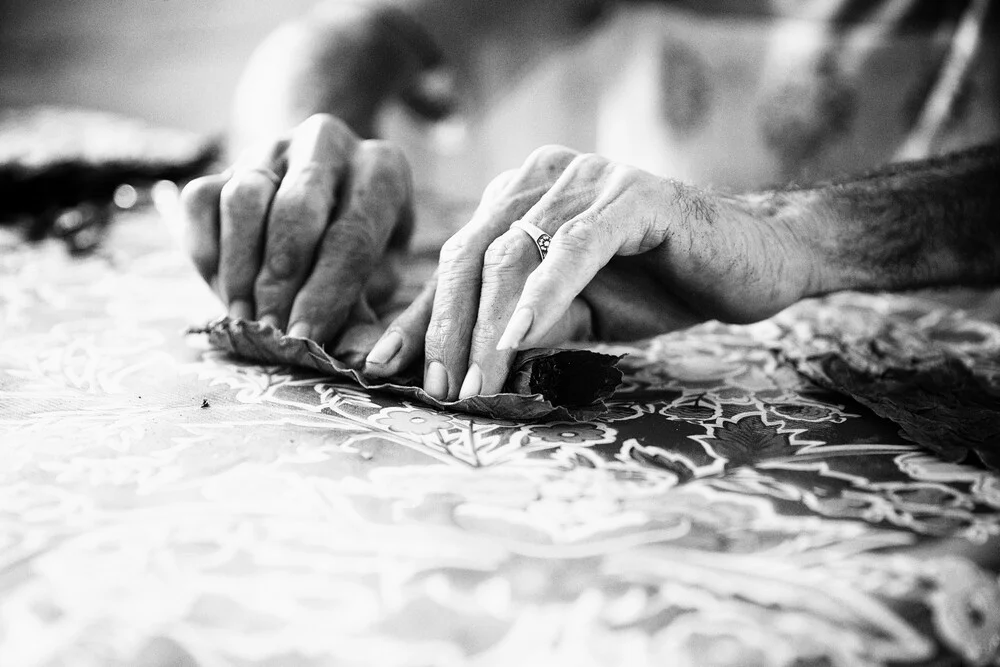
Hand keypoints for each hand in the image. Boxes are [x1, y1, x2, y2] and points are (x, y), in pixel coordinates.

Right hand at [180, 114, 412, 348]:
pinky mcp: (226, 160)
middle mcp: (326, 144)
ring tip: (245, 316)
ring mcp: (271, 147)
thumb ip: (363, 309)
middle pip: (296, 208)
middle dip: (280, 279)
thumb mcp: (380, 273)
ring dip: (240, 267)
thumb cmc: (362, 245)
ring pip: (243, 198)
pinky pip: (201, 199)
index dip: (325, 291)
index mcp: (381, 170)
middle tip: (272, 328)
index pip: (352, 234)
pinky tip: (223, 289)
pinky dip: (207, 250)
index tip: (304, 336)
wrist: (330, 191)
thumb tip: (352, 358)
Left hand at [363, 145, 816, 399]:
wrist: (751, 265)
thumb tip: (470, 360)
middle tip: (436, 390)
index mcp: (522, 199)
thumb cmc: (660, 287)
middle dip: (446, 329)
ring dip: (489, 328)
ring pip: (514, 256)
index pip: (457, 261)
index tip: (384, 366)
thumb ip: (527, 327)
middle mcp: (544, 179)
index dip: (420, 315)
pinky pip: (574, 248)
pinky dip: (542, 296)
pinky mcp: (632, 195)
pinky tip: (518, 341)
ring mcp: (587, 179)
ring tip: (474, 385)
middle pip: (471, 255)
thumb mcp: (579, 317)